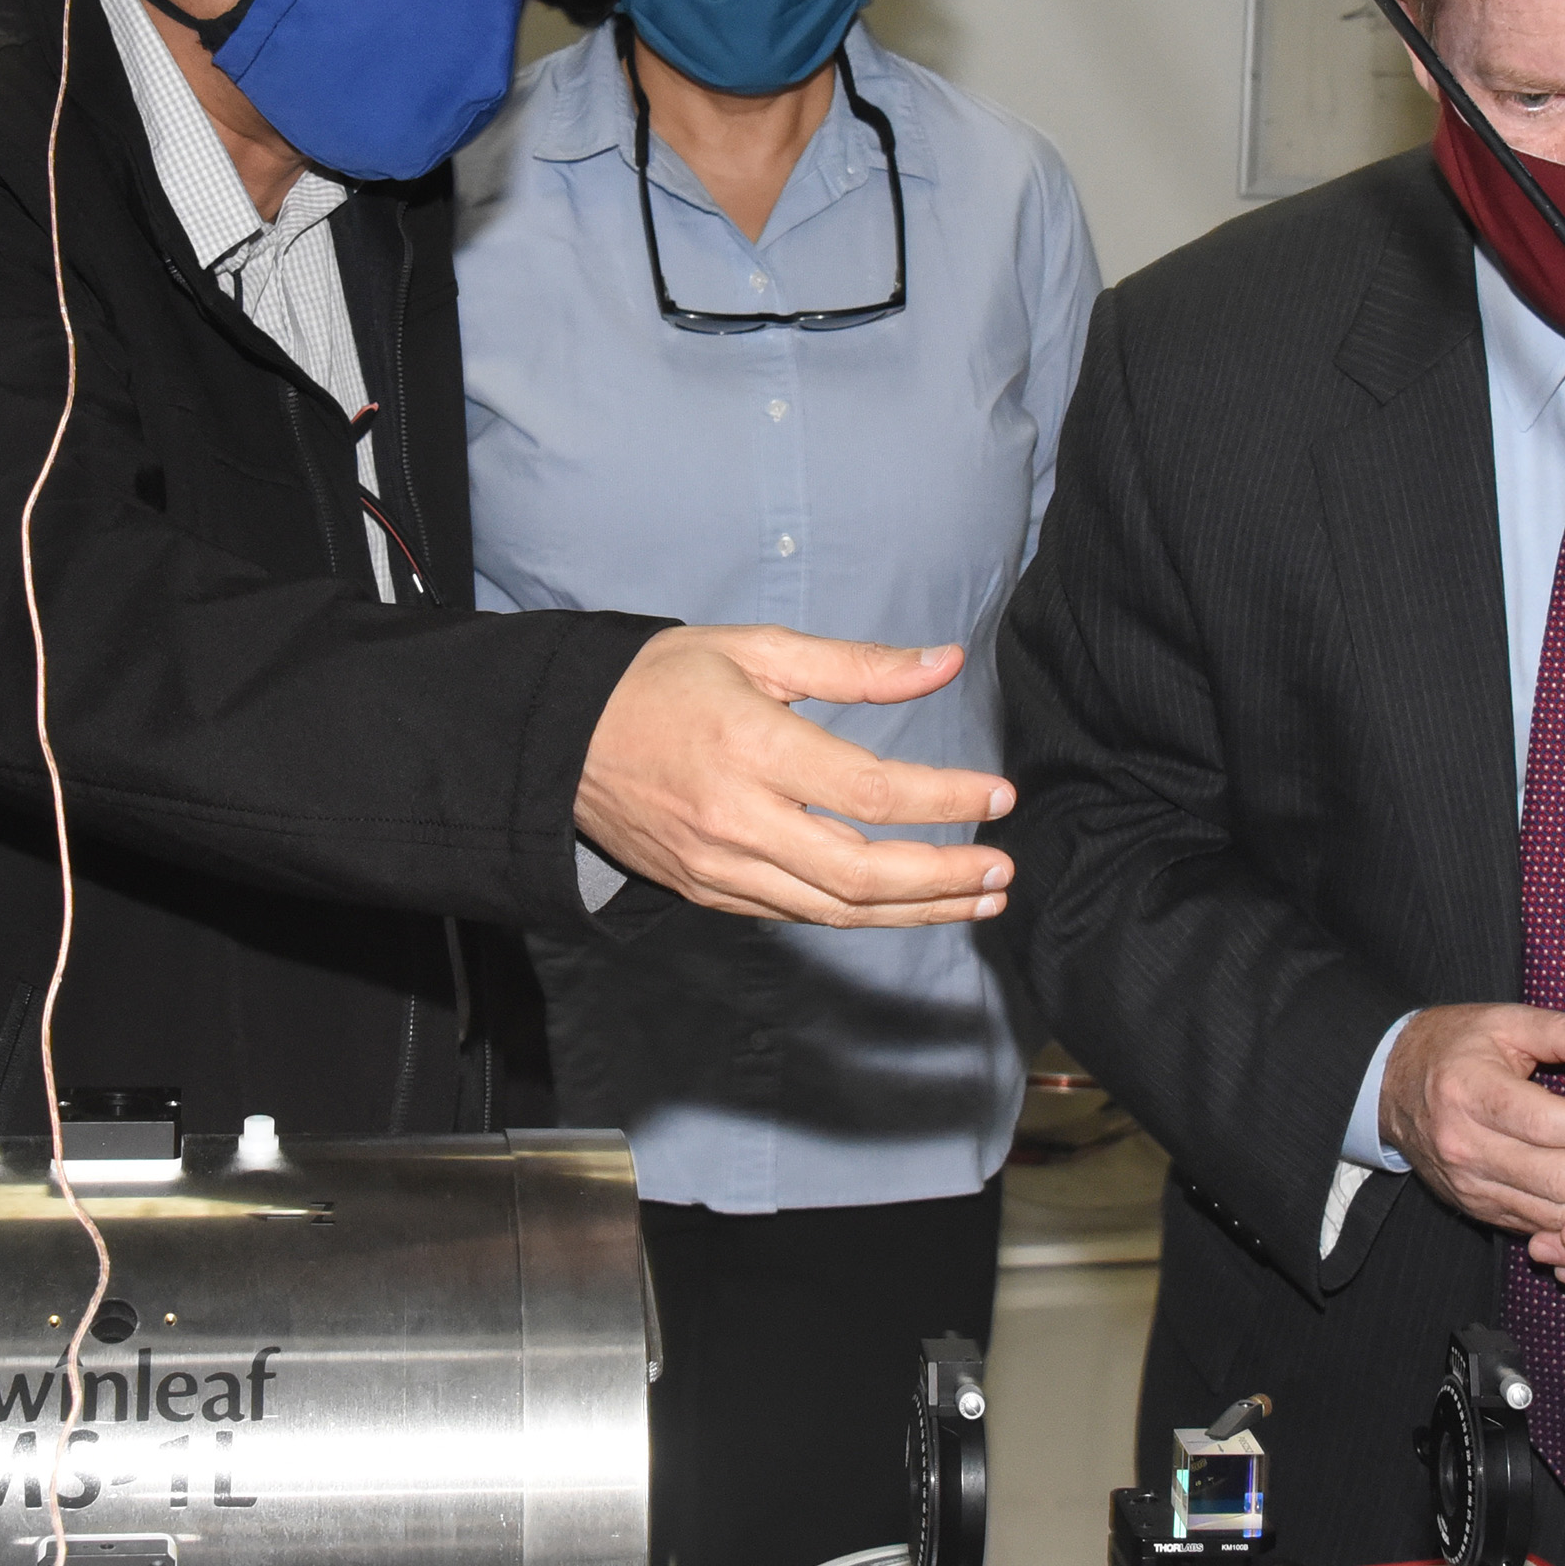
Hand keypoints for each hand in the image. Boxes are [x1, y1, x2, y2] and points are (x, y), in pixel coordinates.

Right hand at [574, 626, 1014, 927]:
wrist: (561, 739)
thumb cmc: (662, 681)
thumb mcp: (757, 650)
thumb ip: (856, 665)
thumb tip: (945, 662)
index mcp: (752, 746)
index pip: (871, 791)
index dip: (946, 800)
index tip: (999, 796)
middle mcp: (737, 819)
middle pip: (863, 873)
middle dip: (945, 879)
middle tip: (1003, 868)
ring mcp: (721, 867)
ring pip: (837, 910)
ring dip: (918, 911)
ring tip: (978, 897)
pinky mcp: (709, 893)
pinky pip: (799, 915)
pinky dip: (862, 915)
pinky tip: (907, 903)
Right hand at [1380, 1004, 1564, 1235]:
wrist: (1390, 1087)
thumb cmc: (1456, 1046)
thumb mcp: (1504, 1021)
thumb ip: (1562, 1030)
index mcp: (1471, 1094)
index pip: (1549, 1124)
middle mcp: (1467, 1147)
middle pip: (1558, 1177)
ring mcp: (1471, 1186)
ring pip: (1555, 1213)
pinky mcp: (1479, 1209)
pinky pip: (1543, 1227)